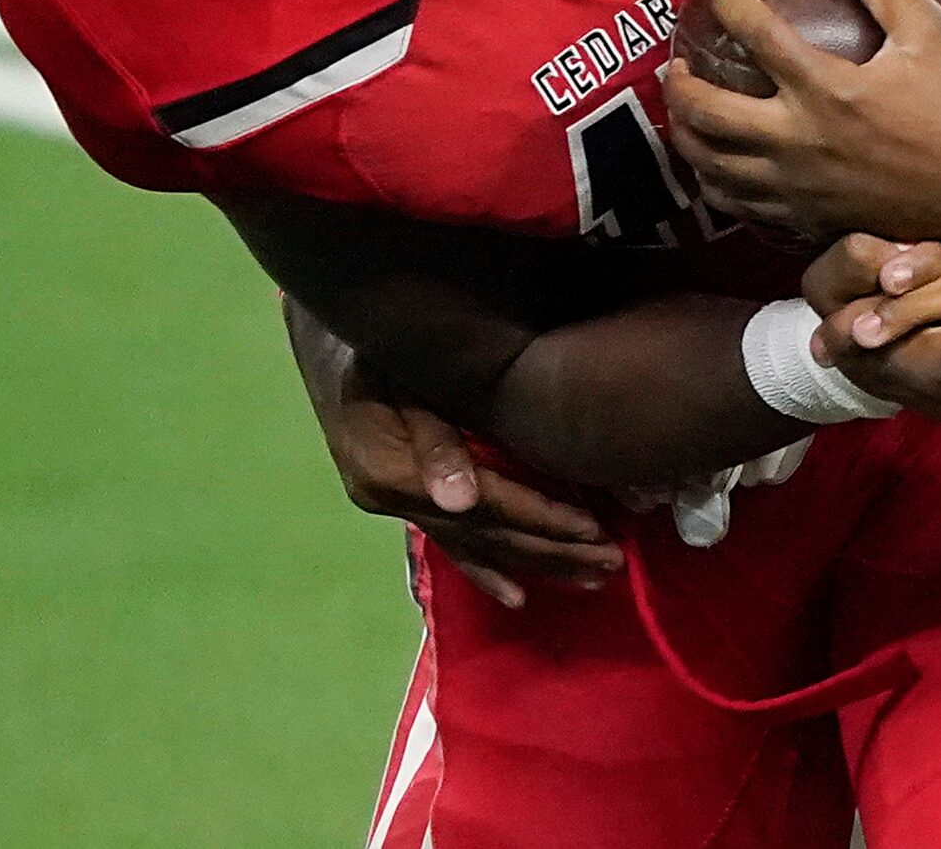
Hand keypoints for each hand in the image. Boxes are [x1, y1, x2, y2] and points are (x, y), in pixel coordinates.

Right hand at [287, 303, 621, 607]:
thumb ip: (433, 438)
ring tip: (590, 579)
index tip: (594, 531)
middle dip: (553, 550)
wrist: (330, 343)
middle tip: (609, 564)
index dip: (542, 519)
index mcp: (392, 471)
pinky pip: (451, 544)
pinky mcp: (405, 503)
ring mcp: (397, 506)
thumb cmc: (378, 349)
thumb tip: (459, 500)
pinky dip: (487, 570)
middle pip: (487, 533)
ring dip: (535, 563)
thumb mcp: (403, 376)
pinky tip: (517, 597)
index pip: (486, 505)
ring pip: (476, 545)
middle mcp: (393, 499)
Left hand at [663, 0, 940, 244]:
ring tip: (685, 109)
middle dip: (679, 82)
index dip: (731, 3)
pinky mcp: (808, 217)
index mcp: (830, 88)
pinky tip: (716, 160)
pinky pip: (737, 204)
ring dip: (683, 133)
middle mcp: (803, 141)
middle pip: (707, 111)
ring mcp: (800, 186)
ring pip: (710, 164)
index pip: (755, 35)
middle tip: (680, 61)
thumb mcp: (931, 26)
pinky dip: (713, 179)